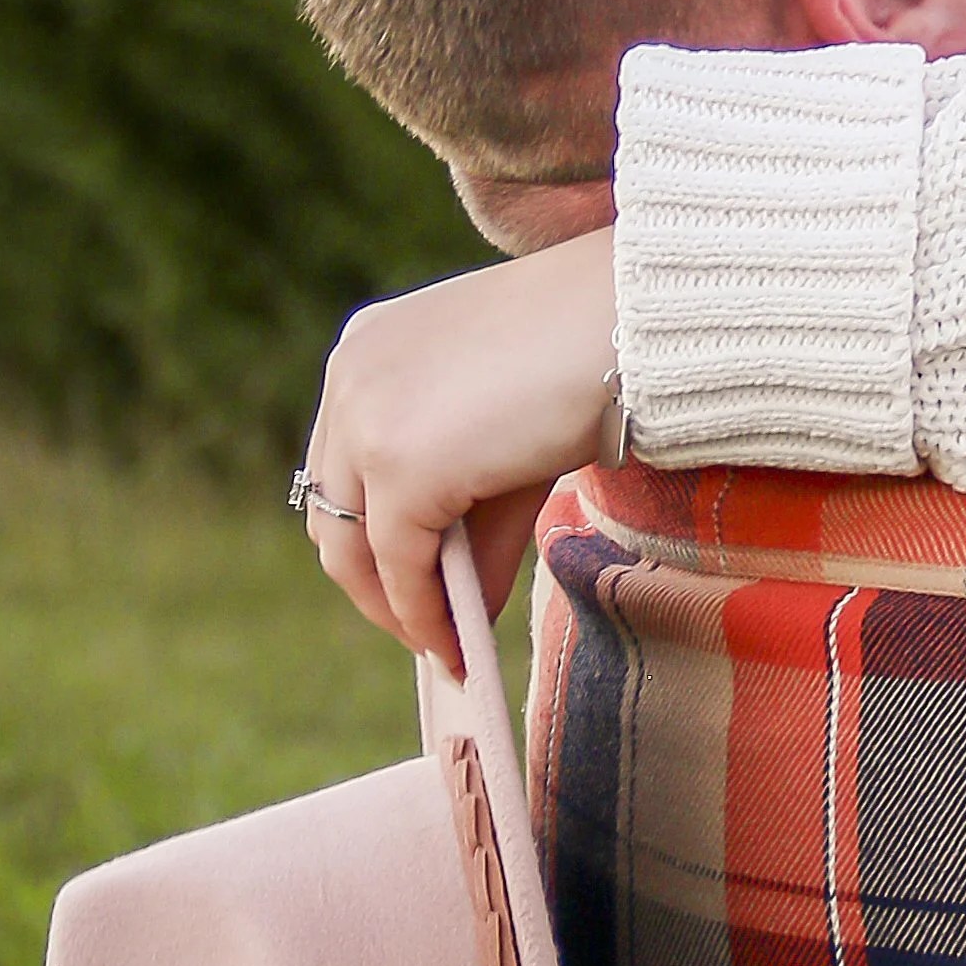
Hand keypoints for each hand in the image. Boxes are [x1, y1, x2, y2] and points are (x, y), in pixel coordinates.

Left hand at [295, 224, 618, 674]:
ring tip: (441, 645)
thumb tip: (460, 607)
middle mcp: (349, 379)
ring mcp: (367, 423)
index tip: (404, 580)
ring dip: (395, 608)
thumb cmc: (589, 355)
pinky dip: (424, 615)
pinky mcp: (401, 469)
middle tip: (422, 627)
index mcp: (366, 350)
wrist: (632, 320)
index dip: (369, 532)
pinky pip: (400, 568)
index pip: (343, 465)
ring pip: (352, 548)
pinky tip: (458, 642)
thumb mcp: (506, 431)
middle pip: (333, 511)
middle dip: (374, 581)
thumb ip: (470, 511)